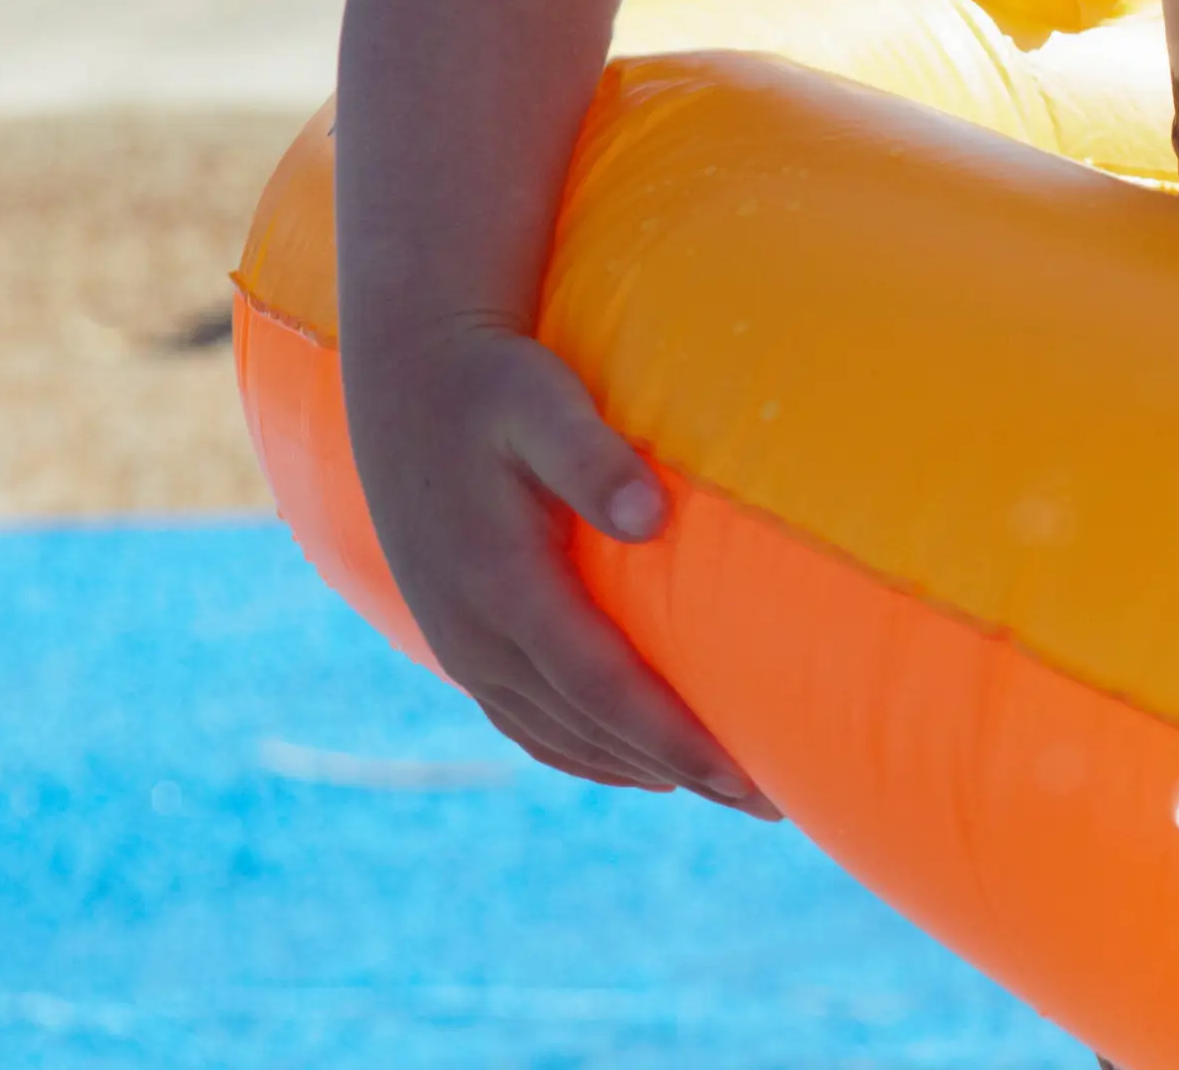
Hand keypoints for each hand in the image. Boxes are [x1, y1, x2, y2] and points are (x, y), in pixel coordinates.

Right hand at [346, 324, 779, 816]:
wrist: (406, 374)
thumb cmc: (494, 378)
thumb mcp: (542, 399)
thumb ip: (591, 456)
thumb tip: (647, 516)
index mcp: (499, 583)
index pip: (603, 685)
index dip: (673, 738)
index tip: (744, 777)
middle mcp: (474, 631)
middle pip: (590, 728)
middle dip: (681, 771)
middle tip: (772, 804)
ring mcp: (460, 641)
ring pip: (557, 735)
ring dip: (639, 769)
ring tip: (725, 790)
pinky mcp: (459, 636)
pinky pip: (527, 719)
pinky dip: (585, 750)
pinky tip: (638, 761)